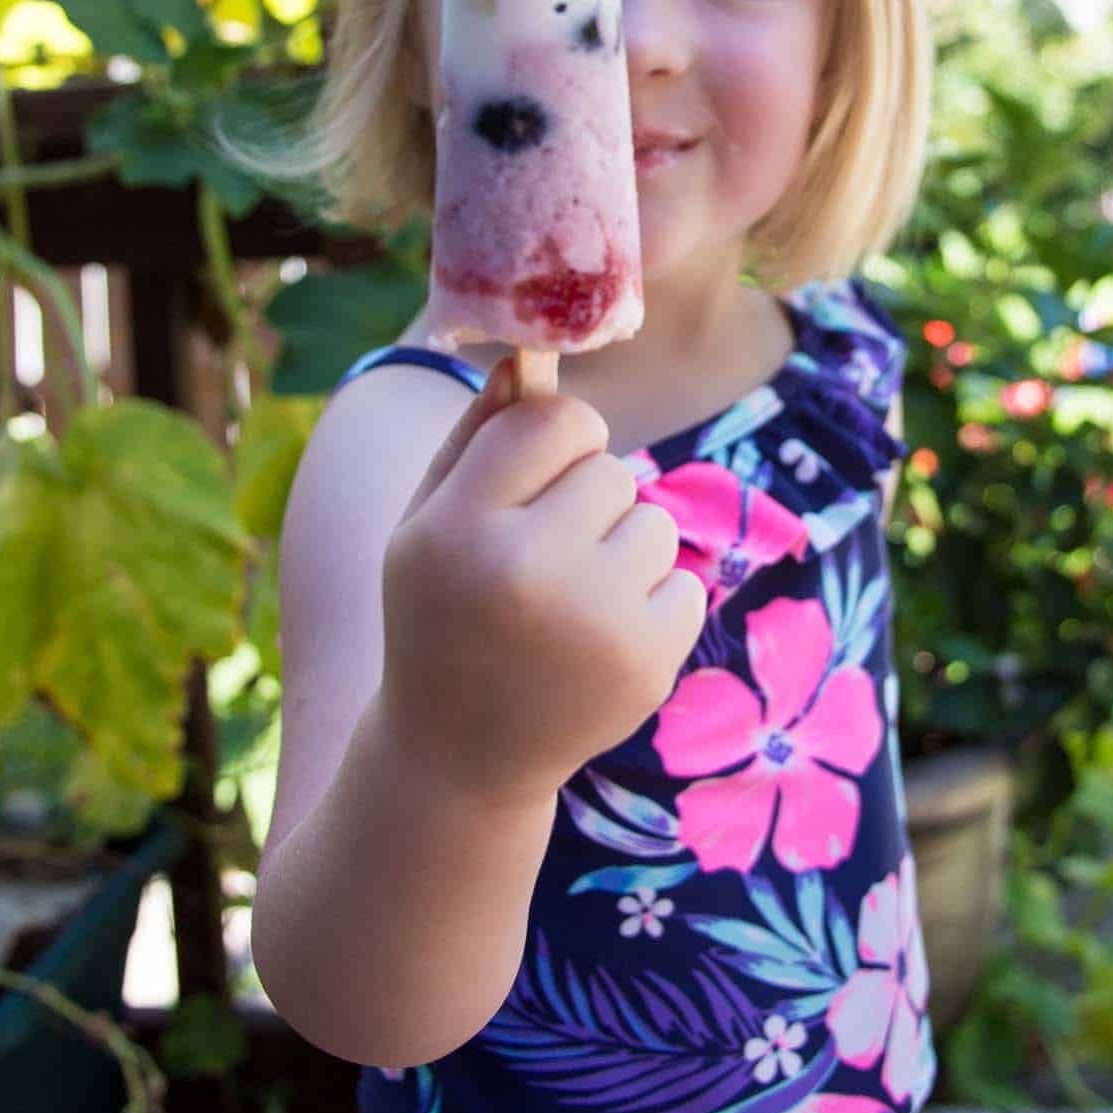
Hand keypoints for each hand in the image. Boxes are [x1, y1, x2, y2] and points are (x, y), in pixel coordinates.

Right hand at [380, 359, 707, 804]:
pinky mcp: (648, 662)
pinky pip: (686, 580)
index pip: (555, 421)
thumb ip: (478, 435)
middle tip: (544, 555)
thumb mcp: (427, 522)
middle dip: (587, 498)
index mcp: (460, 527)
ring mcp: (594, 620)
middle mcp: (526, 570)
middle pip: (610, 469)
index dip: (560, 438)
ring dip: (623, 548)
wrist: (461, 755)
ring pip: (653, 522)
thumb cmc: (442, 613)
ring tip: (570, 601)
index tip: (546, 467)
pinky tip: (599, 640)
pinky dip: (653, 602)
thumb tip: (531, 357)